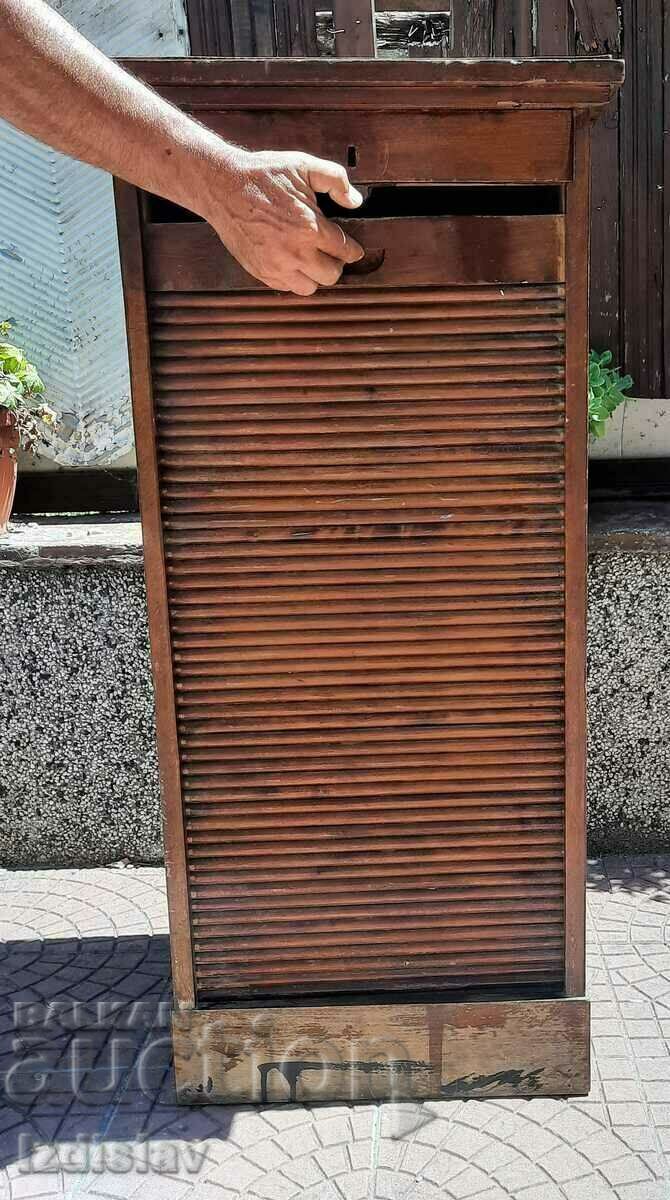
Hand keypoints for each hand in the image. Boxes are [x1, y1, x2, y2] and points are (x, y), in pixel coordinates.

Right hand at [203, 148, 364, 294]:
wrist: (223, 186)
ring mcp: (276, 265)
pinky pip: (287, 287)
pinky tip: (292, 262)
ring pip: (310, 287)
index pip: (345, 251)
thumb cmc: (263, 175)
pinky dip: (294, 278)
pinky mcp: (260, 271)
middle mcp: (295, 252)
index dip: (353, 250)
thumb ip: (335, 180)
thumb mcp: (303, 165)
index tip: (353, 249)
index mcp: (310, 228)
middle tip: (331, 253)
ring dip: (315, 275)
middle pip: (331, 275)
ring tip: (312, 259)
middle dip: (335, 264)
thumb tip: (355, 201)